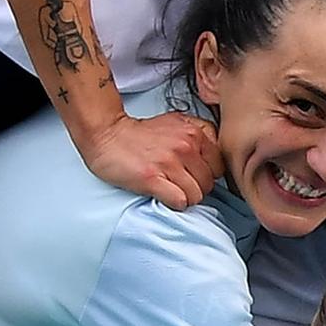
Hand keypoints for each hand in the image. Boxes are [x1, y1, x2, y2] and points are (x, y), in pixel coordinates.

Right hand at [77, 108, 219, 208]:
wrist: (107, 134)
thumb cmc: (140, 134)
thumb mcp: (176, 123)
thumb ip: (199, 136)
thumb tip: (214, 158)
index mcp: (194, 133)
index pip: (219, 167)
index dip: (207, 175)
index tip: (195, 175)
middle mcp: (185, 146)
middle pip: (208, 184)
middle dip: (196, 188)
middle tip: (179, 184)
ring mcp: (169, 163)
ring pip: (196, 196)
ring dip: (185, 198)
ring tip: (170, 189)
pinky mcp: (152, 179)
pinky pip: (180, 201)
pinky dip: (174, 203)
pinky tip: (165, 195)